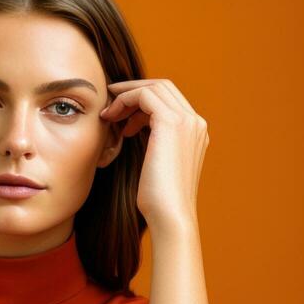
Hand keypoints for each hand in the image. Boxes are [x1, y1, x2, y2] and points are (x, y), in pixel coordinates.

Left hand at [99, 78, 209, 231]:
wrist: (170, 216)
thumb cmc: (159, 200)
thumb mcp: (158, 165)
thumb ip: (154, 144)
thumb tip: (133, 129)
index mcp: (195, 132)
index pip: (170, 100)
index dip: (142, 100)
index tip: (120, 112)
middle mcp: (195, 122)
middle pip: (163, 87)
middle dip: (134, 91)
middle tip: (110, 101)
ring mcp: (187, 121)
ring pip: (154, 87)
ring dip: (127, 95)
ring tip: (108, 113)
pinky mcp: (172, 123)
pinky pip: (145, 95)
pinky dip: (125, 101)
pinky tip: (112, 118)